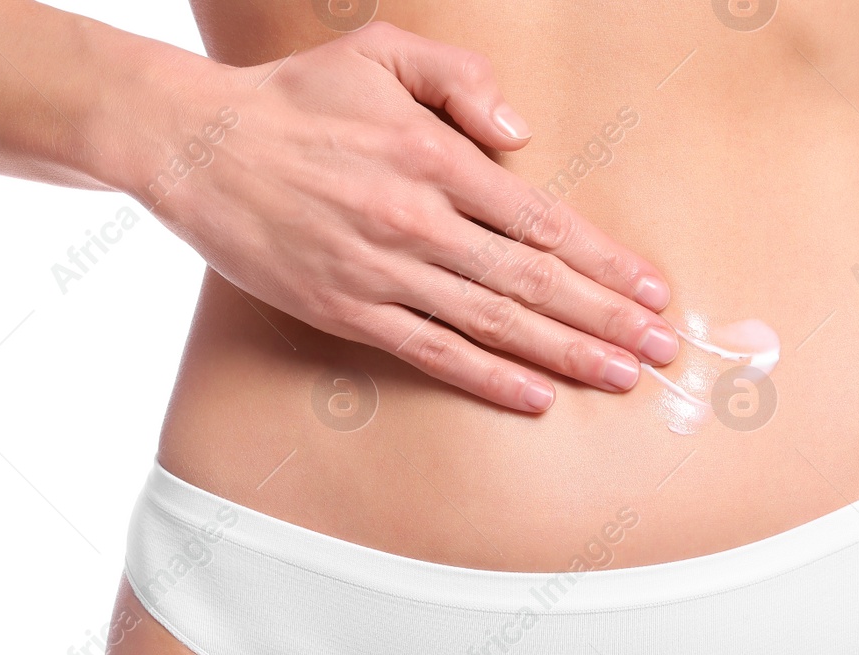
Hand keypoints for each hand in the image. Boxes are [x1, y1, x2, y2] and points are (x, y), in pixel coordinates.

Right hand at [134, 22, 678, 412]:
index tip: (650, 290)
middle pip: (534, 280)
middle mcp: (419, 220)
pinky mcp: (348, 310)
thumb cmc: (295, 98)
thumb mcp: (380, 52)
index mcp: (435, 158)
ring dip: (564, 354)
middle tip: (661, 352)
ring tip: (621, 379)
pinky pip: (432, 353)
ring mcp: (383, 272)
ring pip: (494, 322)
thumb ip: (460, 79)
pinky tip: (535, 397)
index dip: (603, 261)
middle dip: (606, 319)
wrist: (197, 146)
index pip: (542, 220)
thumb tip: (521, 133)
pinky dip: (488, 378)